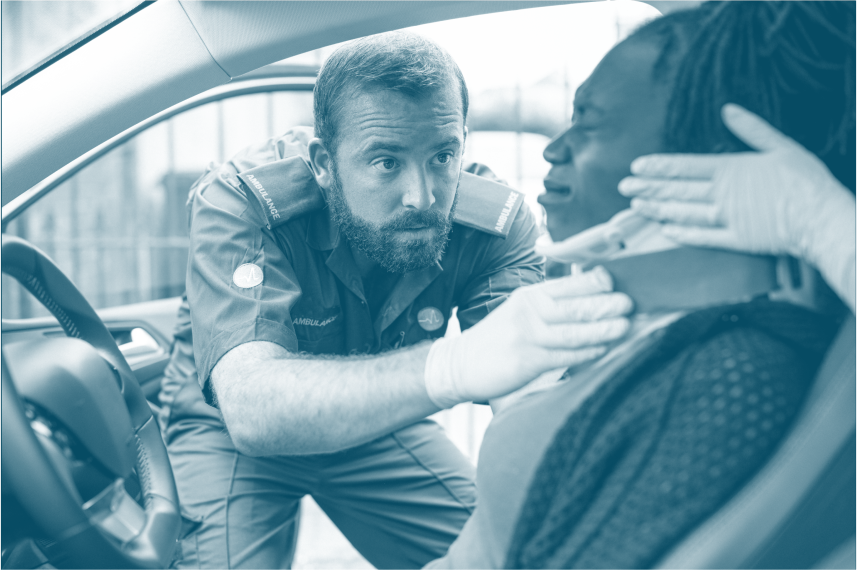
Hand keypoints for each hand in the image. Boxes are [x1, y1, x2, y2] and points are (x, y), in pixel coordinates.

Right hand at [424, 266, 632, 408]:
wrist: (460, 364)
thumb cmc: (499, 339)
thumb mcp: (521, 312)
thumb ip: (551, 305)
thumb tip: (592, 297)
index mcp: (531, 296)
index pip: (569, 284)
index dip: (597, 281)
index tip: (621, 281)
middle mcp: (530, 311)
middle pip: (576, 305)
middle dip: (607, 304)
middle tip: (632, 302)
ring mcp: (528, 336)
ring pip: (574, 330)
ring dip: (603, 328)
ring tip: (627, 325)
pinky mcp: (527, 360)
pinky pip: (565, 355)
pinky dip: (588, 352)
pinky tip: (605, 349)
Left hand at [618, 104, 854, 262]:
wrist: (821, 217)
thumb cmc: (804, 181)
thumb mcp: (781, 146)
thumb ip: (751, 130)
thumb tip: (728, 110)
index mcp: (731, 168)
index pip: (685, 166)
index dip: (658, 167)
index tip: (636, 167)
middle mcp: (723, 194)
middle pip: (677, 190)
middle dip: (648, 188)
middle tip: (624, 187)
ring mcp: (727, 219)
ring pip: (684, 213)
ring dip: (658, 209)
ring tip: (636, 207)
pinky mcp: (735, 241)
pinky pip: (702, 237)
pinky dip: (682, 234)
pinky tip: (665, 231)